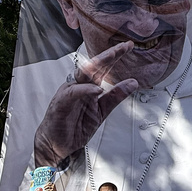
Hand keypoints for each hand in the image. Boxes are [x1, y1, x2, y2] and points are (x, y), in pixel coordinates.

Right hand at [33, 42, 139, 165]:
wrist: (57, 144)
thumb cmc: (75, 126)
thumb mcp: (102, 110)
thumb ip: (116, 96)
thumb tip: (133, 82)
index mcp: (88, 86)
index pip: (103, 68)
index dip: (115, 56)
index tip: (129, 46)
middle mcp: (78, 86)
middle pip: (94, 66)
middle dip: (109, 55)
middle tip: (123, 46)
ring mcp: (69, 93)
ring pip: (83, 74)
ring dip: (97, 65)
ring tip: (112, 56)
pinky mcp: (61, 103)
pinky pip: (73, 93)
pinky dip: (85, 90)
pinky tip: (96, 89)